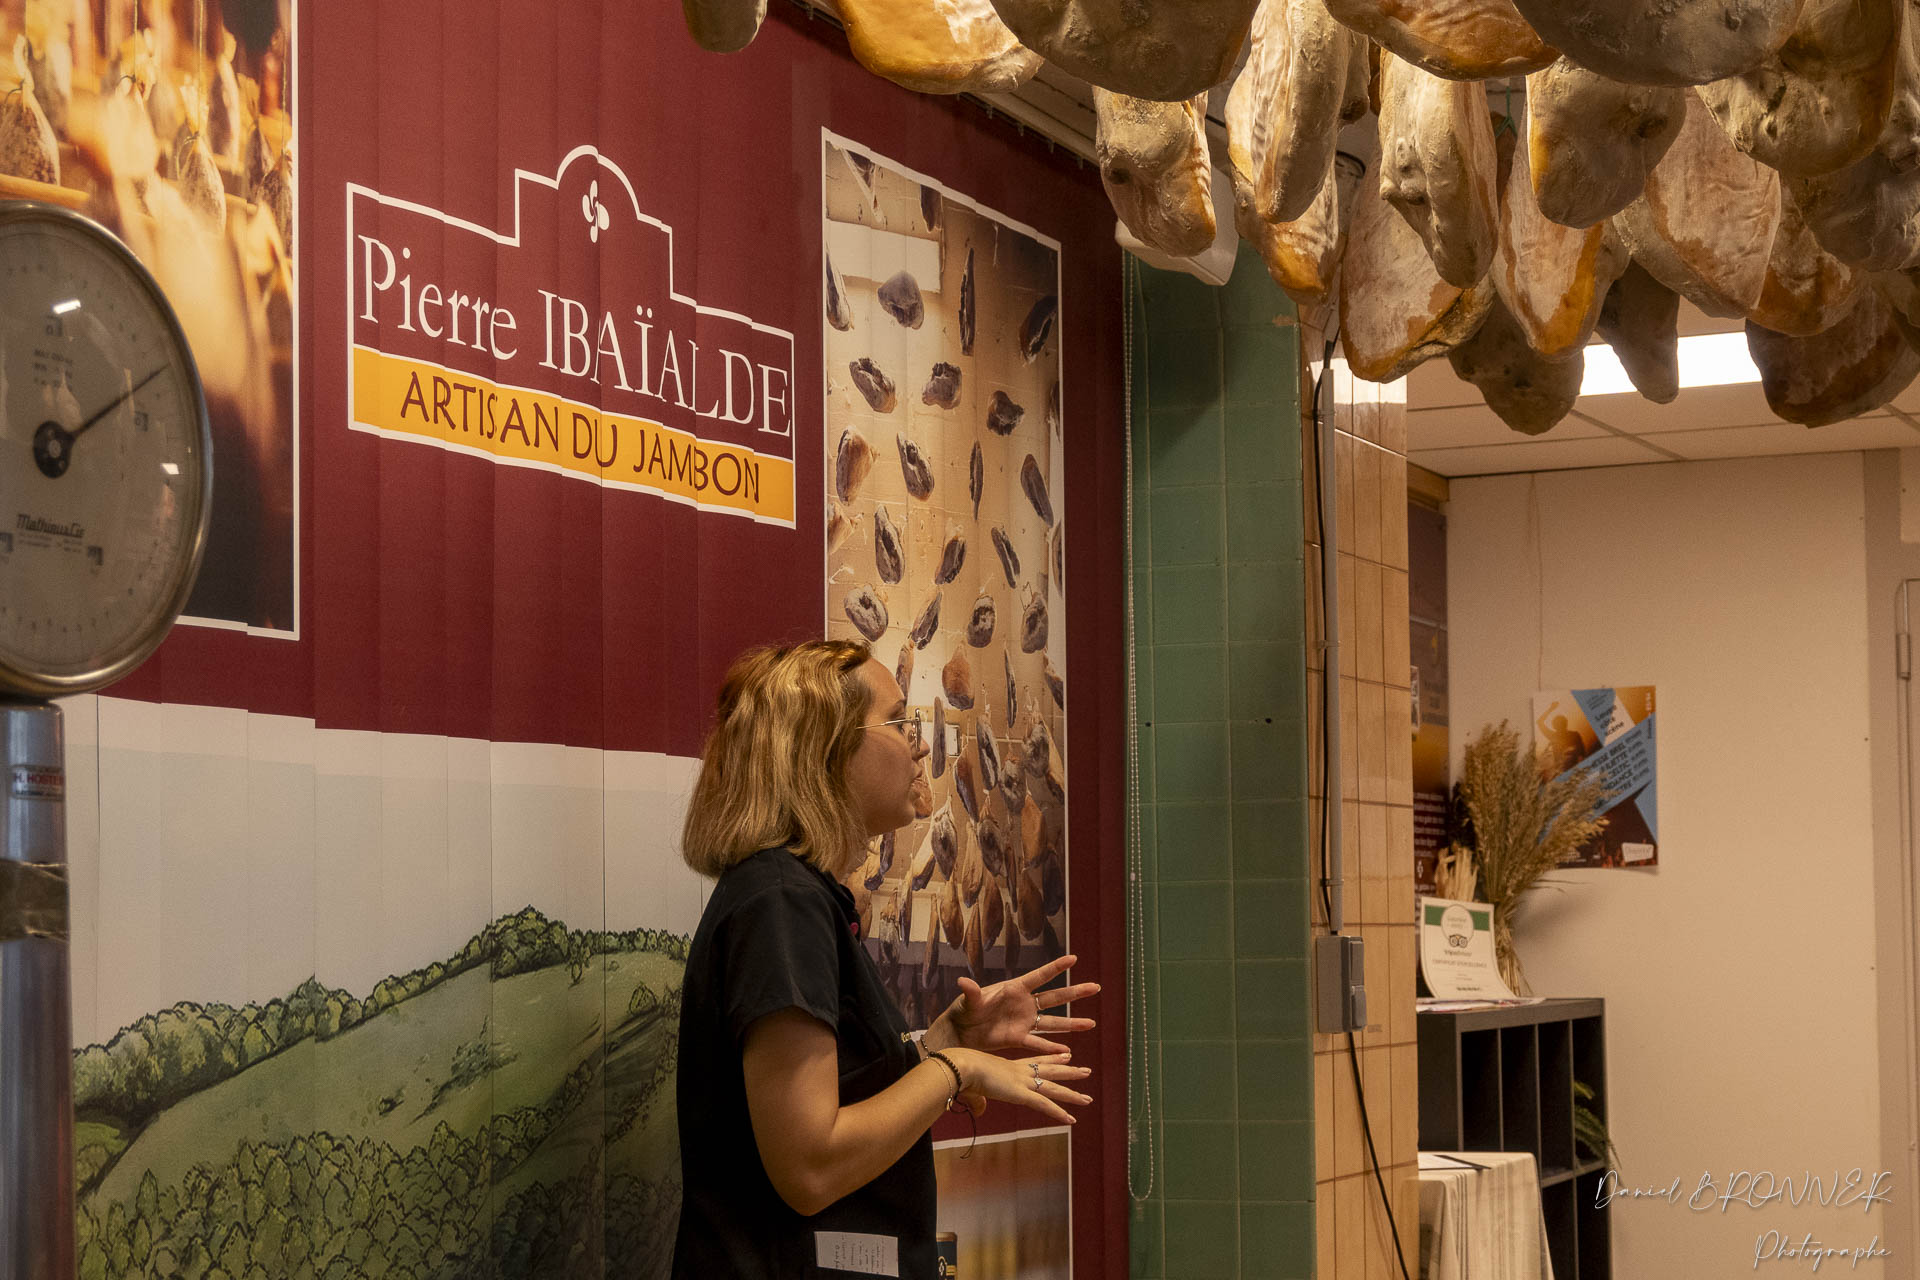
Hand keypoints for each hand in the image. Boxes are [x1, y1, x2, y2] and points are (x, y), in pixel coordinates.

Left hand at [926, 953, 1099, 1055]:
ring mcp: (1024, 1022)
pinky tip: (1067, 1052)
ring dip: (1072, 1024)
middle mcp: (1024, 1004)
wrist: (960, 1033)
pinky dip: (1051, 1048)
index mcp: (1014, 989)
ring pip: (1053, 1023)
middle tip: (1095, 987)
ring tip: (1091, 1024)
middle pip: (1054, 998)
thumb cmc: (964, 1011)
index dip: (1056, 968)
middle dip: (1075, 992)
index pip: (1039, 976)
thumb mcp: (969, 1001)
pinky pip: (1038, 1044)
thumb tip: (963, 982)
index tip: (1074, 958)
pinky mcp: (1018, 1038)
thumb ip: (972, 992)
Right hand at [948, 1050, 1091, 1125]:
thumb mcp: (972, 1088)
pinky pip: (1044, 1105)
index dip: (1052, 1058)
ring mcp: (1022, 1082)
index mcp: (1009, 1066)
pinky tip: (1072, 1119)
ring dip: (1072, 1094)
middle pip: (1051, 1071)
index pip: (1036, 1061)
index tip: (1067, 1054)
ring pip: (1053, 1088)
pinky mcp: (1021, 1093)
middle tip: (1085, 1070)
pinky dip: (1058, 1113)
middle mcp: (1020, 1072)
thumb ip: (979, 1101)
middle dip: (1069, 1071)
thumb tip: (980, 1111)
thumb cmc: (960, 1073)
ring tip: (1088, 1098)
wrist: (959, 1066)